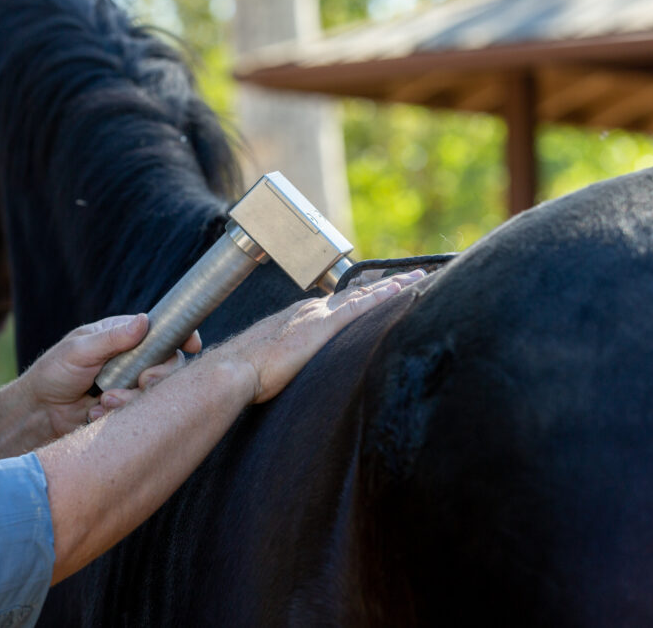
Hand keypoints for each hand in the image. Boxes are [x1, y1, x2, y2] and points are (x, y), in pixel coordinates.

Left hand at [17, 314, 201, 436]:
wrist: (38, 414)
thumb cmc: (53, 373)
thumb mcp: (79, 350)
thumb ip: (112, 339)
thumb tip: (144, 321)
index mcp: (123, 336)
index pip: (160, 331)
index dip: (181, 336)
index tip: (192, 344)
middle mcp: (133, 359)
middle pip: (167, 364)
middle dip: (158, 375)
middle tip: (143, 381)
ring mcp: (131, 385)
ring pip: (155, 392)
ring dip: (131, 398)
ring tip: (103, 402)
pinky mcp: (126, 409)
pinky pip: (139, 413)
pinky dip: (119, 414)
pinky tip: (96, 414)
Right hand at [221, 269, 425, 402]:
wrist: (234, 370)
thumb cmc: (246, 374)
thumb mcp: (272, 365)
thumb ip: (288, 364)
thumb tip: (291, 375)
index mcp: (298, 317)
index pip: (337, 303)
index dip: (361, 296)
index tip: (380, 290)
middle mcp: (311, 310)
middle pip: (355, 293)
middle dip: (383, 286)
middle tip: (409, 277)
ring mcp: (319, 315)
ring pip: (364, 295)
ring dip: (392, 287)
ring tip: (418, 278)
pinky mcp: (325, 326)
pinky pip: (362, 306)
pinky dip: (383, 297)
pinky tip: (401, 290)